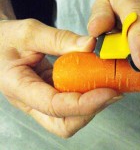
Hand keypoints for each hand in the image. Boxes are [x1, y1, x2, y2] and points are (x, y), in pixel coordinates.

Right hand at [0, 19, 121, 137]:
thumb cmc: (5, 38)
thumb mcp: (29, 32)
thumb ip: (59, 38)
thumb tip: (91, 45)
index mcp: (18, 86)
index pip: (54, 106)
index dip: (85, 103)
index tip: (109, 91)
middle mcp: (30, 101)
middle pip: (63, 124)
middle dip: (90, 112)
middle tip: (112, 92)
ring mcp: (41, 100)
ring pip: (69, 118)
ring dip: (92, 105)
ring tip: (109, 85)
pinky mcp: (51, 94)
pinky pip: (71, 104)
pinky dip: (88, 95)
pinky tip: (99, 81)